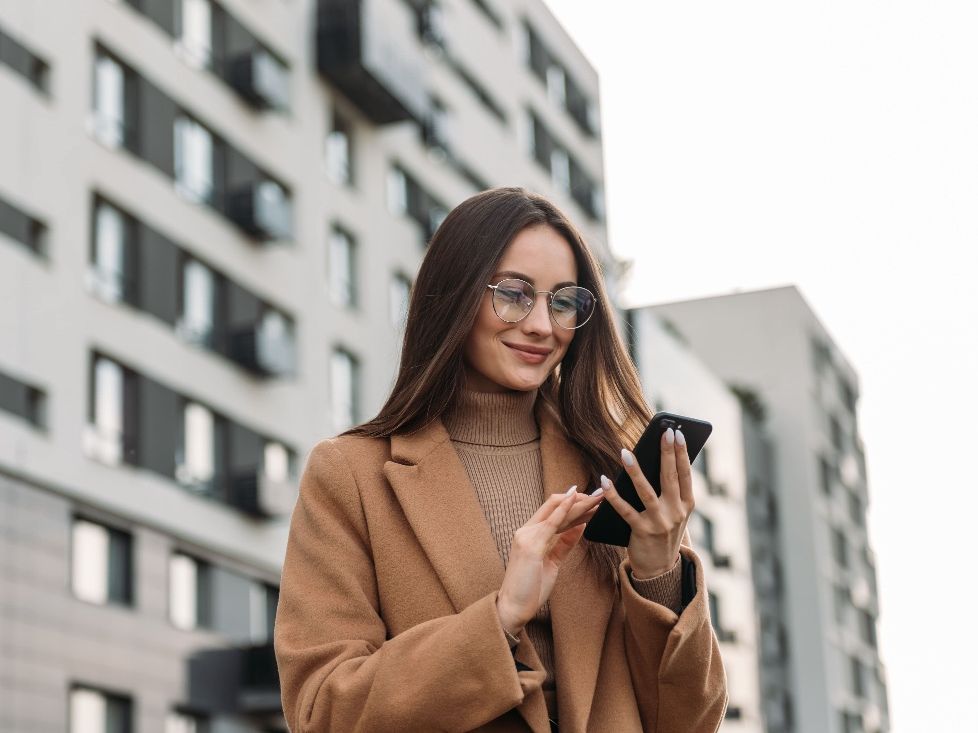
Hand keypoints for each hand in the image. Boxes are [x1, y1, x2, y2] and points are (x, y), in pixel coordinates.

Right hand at [495, 487, 604, 633]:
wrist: (514, 607)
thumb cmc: (531, 588)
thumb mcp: (552, 562)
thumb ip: (563, 543)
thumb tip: (579, 526)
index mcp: (530, 535)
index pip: (553, 512)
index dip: (573, 504)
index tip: (593, 501)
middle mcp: (526, 531)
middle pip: (555, 506)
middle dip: (579, 499)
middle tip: (600, 494)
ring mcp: (527, 536)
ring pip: (556, 510)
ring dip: (579, 503)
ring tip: (598, 497)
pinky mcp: (530, 544)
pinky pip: (551, 522)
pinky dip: (564, 509)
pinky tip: (575, 499)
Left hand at [599, 428, 693, 578]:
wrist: (659, 570)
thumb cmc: (664, 532)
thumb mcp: (675, 513)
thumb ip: (671, 491)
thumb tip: (658, 459)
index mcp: (687, 505)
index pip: (685, 474)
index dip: (682, 453)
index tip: (677, 433)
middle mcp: (676, 513)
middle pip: (670, 477)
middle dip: (666, 453)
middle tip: (662, 432)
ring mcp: (659, 523)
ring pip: (645, 492)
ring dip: (634, 470)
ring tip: (625, 451)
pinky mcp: (641, 532)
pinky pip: (624, 510)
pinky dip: (613, 494)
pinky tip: (605, 480)